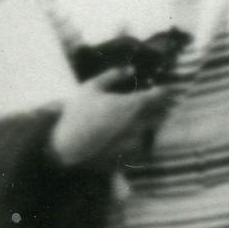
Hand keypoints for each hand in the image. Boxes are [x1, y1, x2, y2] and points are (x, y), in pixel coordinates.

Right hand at [48, 70, 171, 169]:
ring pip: (150, 133)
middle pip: (160, 116)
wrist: (63, 145)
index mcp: (132, 105)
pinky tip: (130, 139)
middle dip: (162, 109)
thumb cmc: (76, 113)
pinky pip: (138, 150)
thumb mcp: (91, 87)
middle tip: (160, 105)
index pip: (159, 96)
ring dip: (150, 127)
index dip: (165, 91)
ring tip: (146, 122)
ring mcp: (133, 143)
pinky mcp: (126, 157)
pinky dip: (139, 143)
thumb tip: (131, 69)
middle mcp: (137, 124)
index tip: (164, 89)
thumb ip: (113, 75)